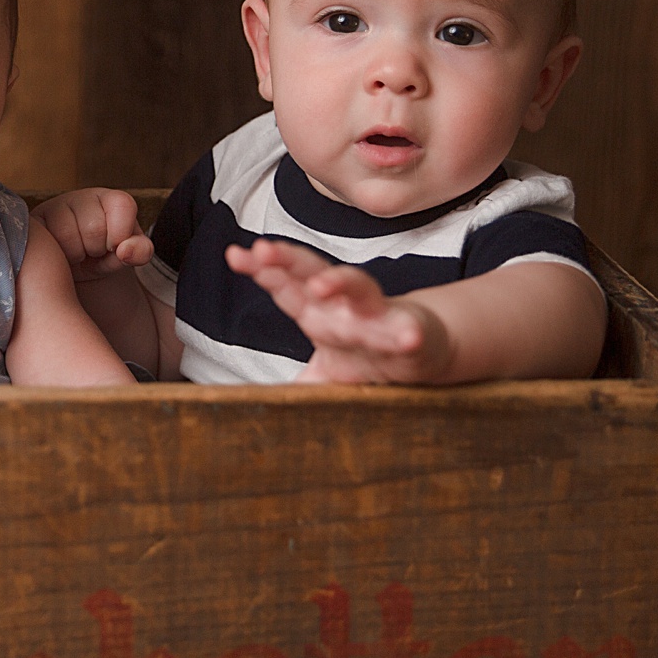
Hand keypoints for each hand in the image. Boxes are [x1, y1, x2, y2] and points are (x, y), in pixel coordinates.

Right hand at [34, 188, 154, 280]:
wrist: (75, 270)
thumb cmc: (104, 257)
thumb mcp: (127, 255)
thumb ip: (140, 251)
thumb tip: (125, 251)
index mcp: (109, 199)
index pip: (123, 206)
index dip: (120, 236)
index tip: (113, 246)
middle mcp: (81, 197)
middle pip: (93, 228)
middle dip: (95, 249)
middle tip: (90, 253)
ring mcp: (53, 208)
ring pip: (66, 236)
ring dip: (73, 255)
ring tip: (74, 255)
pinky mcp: (32, 222)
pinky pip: (43, 240)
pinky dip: (54, 255)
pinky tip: (58, 255)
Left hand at [226, 239, 449, 383]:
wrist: (422, 348)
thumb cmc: (367, 352)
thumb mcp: (325, 370)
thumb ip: (296, 383)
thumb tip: (257, 406)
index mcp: (317, 311)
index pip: (285, 286)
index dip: (261, 270)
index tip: (235, 256)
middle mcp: (342, 307)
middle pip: (313, 273)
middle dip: (288, 260)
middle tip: (264, 251)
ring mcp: (377, 315)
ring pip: (359, 289)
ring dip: (340, 283)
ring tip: (319, 286)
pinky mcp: (411, 333)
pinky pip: (408, 332)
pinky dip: (408, 333)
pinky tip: (408, 337)